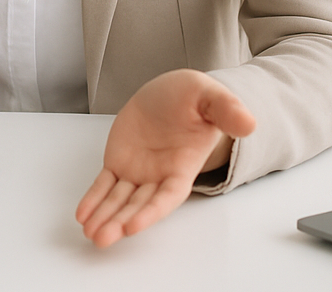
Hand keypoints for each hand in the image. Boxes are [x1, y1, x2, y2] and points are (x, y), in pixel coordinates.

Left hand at [75, 69, 255, 246]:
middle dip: (120, 222)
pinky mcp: (120, 162)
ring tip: (90, 233)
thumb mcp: (211, 96)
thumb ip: (227, 110)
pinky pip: (104, 184)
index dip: (151, 211)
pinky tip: (83, 214)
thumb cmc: (194, 98)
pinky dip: (93, 199)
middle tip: (102, 237)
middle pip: (139, 204)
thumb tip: (248, 122)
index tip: (133, 226)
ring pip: (119, 200)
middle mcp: (159, 175)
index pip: (167, 195)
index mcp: (183, 166)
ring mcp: (138, 171)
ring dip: (105, 216)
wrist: (172, 93)